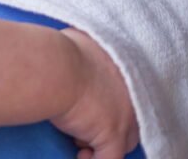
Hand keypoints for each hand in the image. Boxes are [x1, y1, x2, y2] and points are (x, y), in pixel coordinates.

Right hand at [52, 27, 139, 158]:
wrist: (54, 66)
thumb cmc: (57, 50)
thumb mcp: (80, 39)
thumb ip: (88, 46)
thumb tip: (76, 42)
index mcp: (126, 67)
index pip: (129, 93)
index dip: (111, 104)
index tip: (93, 108)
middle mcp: (133, 92)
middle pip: (133, 120)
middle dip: (111, 127)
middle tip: (85, 126)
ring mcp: (125, 115)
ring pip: (125, 141)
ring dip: (103, 144)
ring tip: (79, 143)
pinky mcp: (112, 134)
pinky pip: (110, 158)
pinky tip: (81, 157)